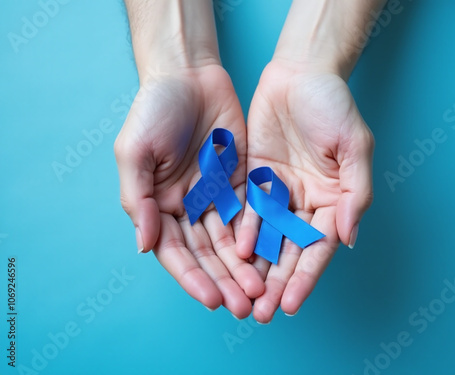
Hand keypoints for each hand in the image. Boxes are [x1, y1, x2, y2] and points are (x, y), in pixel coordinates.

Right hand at [114, 64, 263, 317]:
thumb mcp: (134, 153)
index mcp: (161, 206)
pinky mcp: (243, 181)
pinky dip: (260, 237)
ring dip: (245, 267)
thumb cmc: (153, 111)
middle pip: (209, 253)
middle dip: (225, 280)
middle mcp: (190, 207)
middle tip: (245, 306)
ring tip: (261, 291)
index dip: (194, 278)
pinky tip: (272, 258)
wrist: (188, 75)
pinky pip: (253, 214)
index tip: (213, 299)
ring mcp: (218, 196)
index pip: (178, 252)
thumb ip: (139, 200)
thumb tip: (144, 246)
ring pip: (233, 240)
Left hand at [237, 60, 373, 322]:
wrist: (300, 74)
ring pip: (266, 237)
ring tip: (244, 295)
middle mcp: (305, 202)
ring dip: (256, 267)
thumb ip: (356, 193)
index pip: (318, 249)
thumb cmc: (333, 106)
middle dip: (276, 282)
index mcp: (332, 200)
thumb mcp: (355, 146)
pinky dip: (241, 232)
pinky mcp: (256, 179)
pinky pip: (248, 211)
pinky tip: (232, 255)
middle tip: (262, 313)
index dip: (305, 278)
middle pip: (289, 251)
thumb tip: (349, 238)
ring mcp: (279, 192)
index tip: (292, 305)